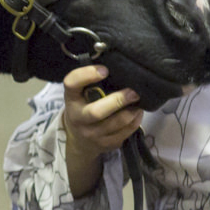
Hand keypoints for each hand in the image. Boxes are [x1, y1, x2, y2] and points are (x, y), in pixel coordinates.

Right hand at [60, 65, 140, 197]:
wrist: (80, 141)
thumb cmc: (83, 108)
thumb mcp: (80, 94)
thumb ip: (92, 83)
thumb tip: (119, 65)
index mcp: (71, 99)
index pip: (72, 84)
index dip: (87, 75)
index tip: (105, 70)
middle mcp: (78, 118)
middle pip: (96, 112)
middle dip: (118, 101)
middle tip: (134, 92)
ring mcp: (91, 135)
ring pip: (116, 124)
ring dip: (131, 112)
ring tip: (138, 101)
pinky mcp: (105, 145)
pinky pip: (124, 133)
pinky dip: (135, 122)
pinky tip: (137, 113)